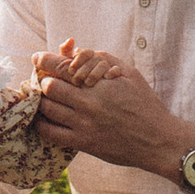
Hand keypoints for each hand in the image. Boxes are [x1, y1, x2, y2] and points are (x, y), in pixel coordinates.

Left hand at [34, 49, 187, 179]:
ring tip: (42, 97)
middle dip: (43, 80)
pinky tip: (42, 118)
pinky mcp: (83, 143)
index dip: (44, 60)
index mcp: (99, 83)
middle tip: (42, 79)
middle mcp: (88, 103)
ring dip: (41, 100)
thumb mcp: (129, 74)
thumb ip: (103, 60)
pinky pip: (50, 133)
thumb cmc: (145, 104)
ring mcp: (83, 124)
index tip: (37, 57)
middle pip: (49, 86)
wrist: (158, 140)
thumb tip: (77, 50)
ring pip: (47, 108)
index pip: (61, 67)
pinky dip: (41, 124)